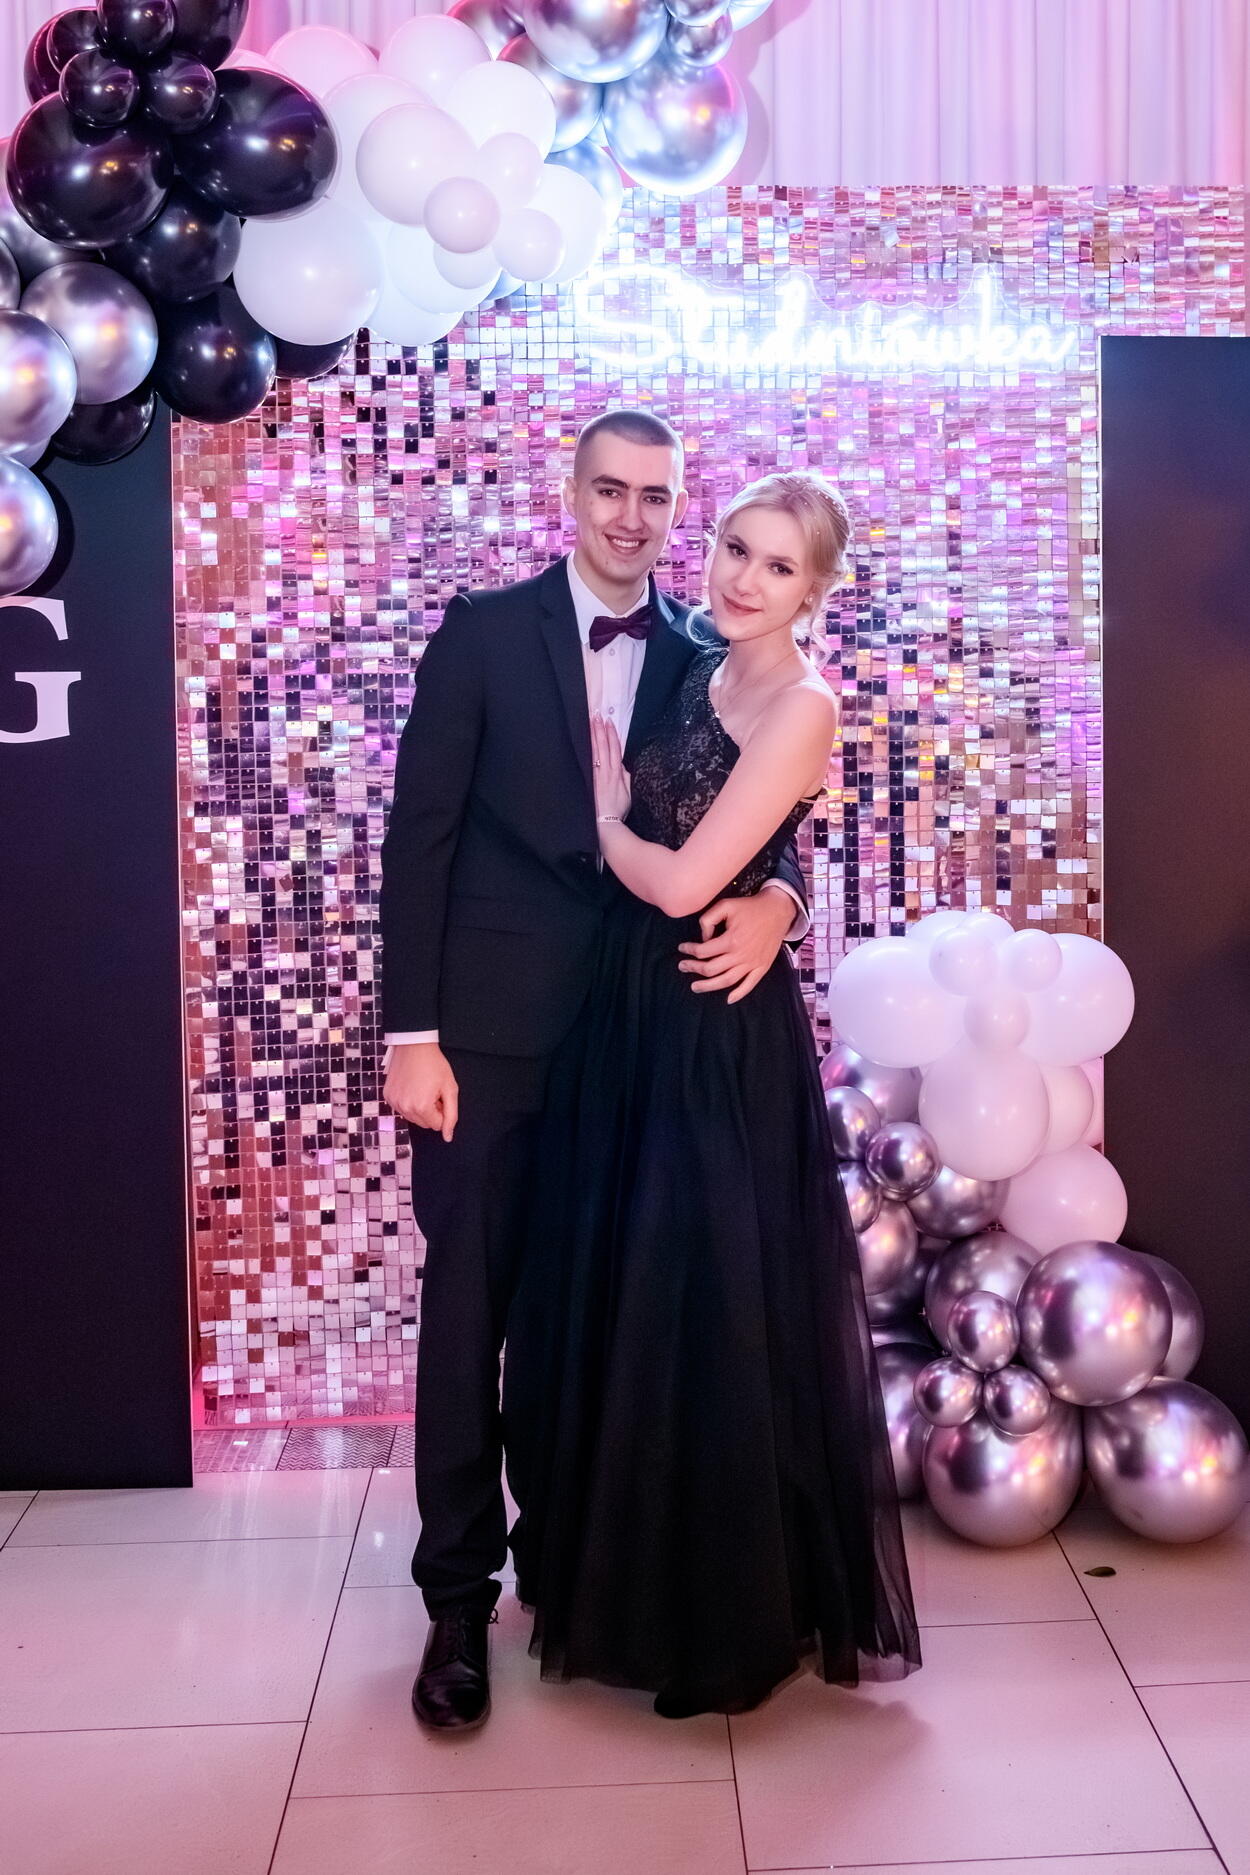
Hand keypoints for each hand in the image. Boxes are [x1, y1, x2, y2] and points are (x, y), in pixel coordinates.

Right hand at [384, 1041, 458, 1141]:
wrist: (414, 1046)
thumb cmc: (434, 1065)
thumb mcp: (450, 1088)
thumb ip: (451, 1115)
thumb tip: (447, 1137)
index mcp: (421, 1107)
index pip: (436, 1125)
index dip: (442, 1110)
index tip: (440, 1095)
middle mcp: (405, 1108)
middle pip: (424, 1124)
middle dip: (431, 1111)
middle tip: (432, 1091)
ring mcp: (394, 1102)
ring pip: (412, 1118)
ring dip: (419, 1108)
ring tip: (422, 1088)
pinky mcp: (388, 1096)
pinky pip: (401, 1108)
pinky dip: (408, 1102)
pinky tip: (411, 1086)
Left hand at [590, 712, 629, 820]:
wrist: (605, 821)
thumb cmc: (618, 809)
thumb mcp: (629, 793)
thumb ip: (626, 778)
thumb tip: (623, 767)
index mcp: (617, 773)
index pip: (614, 748)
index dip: (612, 734)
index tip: (609, 722)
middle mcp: (606, 771)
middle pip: (603, 745)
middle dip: (600, 729)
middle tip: (596, 715)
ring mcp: (596, 775)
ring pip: (594, 750)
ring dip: (592, 735)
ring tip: (590, 722)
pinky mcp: (588, 780)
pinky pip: (587, 761)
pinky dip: (586, 750)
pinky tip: (583, 741)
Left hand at [677, 884, 794, 1003]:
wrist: (777, 910)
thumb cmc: (750, 907)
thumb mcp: (726, 905)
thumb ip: (708, 919)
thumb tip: (703, 938)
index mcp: (730, 940)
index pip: (702, 951)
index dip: (689, 950)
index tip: (682, 948)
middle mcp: (740, 955)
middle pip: (711, 969)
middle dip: (693, 968)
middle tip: (682, 967)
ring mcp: (752, 963)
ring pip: (726, 981)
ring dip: (708, 986)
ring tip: (695, 987)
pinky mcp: (762, 967)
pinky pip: (749, 985)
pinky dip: (738, 994)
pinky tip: (728, 999)